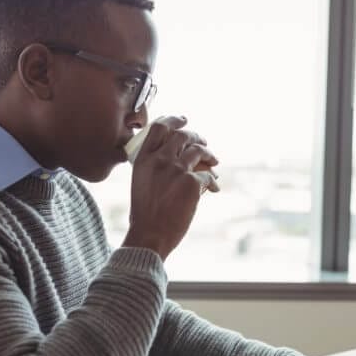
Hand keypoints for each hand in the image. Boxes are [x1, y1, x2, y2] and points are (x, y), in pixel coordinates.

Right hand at [122, 116, 219, 259]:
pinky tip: (214, 188)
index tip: (183, 119)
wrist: (149, 235)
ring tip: (214, 160)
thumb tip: (173, 159)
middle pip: (182, 135)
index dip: (173, 120)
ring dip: (209, 154)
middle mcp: (159, 160)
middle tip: (202, 141)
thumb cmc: (144, 215)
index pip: (159, 128)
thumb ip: (153, 168)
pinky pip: (208, 175)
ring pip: (198, 151)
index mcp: (143, 159)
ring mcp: (176, 170)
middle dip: (196, 136)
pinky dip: (212, 180)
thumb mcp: (141, 183)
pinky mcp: (192, 183)